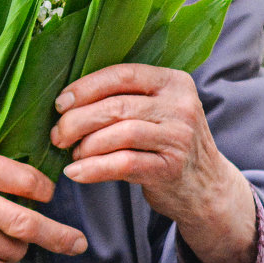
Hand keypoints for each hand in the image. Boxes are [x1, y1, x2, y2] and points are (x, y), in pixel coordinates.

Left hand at [49, 63, 256, 262]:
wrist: (205, 187)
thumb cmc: (167, 142)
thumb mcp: (157, 110)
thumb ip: (125, 97)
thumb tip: (68, 99)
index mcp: (173, 81)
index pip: (123, 74)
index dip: (87, 87)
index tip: (60, 103)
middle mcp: (181, 105)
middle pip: (118, 106)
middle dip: (79, 120)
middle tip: (58, 134)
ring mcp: (179, 137)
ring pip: (120, 134)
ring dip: (86, 145)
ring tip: (72, 153)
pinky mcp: (172, 168)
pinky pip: (124, 164)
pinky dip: (94, 169)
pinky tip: (76, 172)